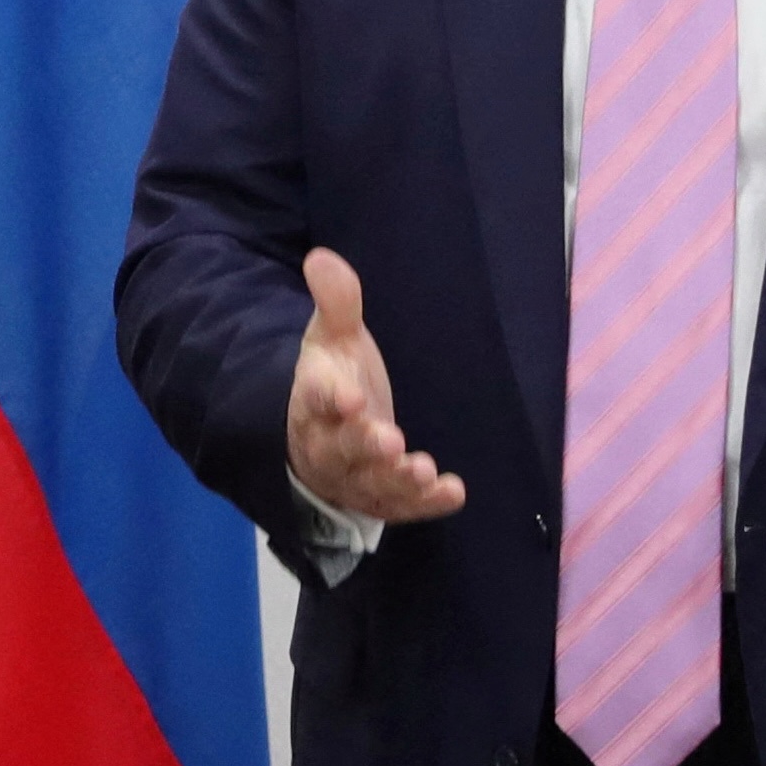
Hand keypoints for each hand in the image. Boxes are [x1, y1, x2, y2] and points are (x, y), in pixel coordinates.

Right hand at [285, 248, 466, 523]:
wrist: (325, 433)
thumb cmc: (334, 378)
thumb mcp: (333, 337)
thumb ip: (336, 301)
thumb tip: (321, 257)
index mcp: (312, 400)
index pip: (317, 399)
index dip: (332, 398)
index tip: (351, 396)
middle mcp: (327, 444)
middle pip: (341, 449)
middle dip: (365, 445)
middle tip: (390, 440)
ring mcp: (353, 476)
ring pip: (369, 484)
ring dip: (396, 480)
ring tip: (422, 471)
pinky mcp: (379, 498)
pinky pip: (399, 507)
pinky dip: (424, 505)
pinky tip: (453, 493)